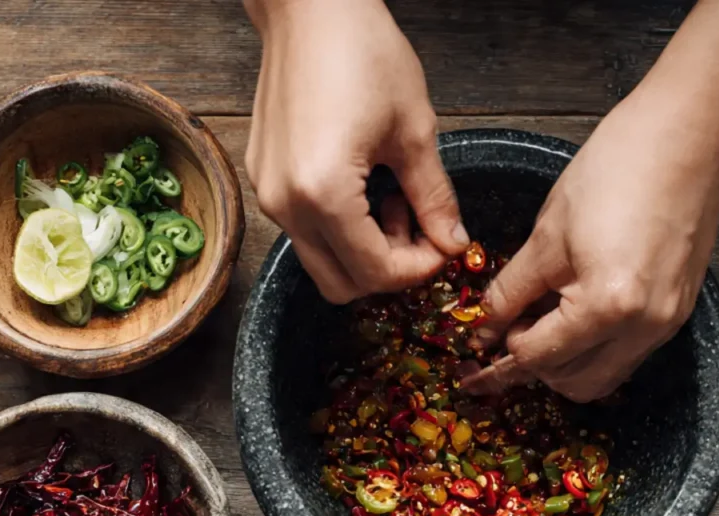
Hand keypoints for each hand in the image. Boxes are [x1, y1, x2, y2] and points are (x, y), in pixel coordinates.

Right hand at [244, 0, 468, 302]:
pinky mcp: (265, 183)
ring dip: (363, 254)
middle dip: (388, 270)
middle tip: (418, 230)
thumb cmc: (362, 52)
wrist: (308, 6)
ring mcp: (270, 196)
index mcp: (324, 194)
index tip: (444, 246)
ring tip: (390, 204)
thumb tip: (454, 244)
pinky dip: (340, 232)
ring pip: (322, 265)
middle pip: (342, 286)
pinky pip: (305, 234)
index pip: (376, 272)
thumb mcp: (416, 131)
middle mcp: (287, 205)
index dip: (418, 269)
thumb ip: (435, 199)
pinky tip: (363, 191)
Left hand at [463, 82, 718, 401]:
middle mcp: (642, 328)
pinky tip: (575, 318)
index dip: (502, 352)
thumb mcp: (548, 234)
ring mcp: (665, 325)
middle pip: (574, 383)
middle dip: (536, 367)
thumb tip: (485, 327)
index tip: (480, 344)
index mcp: (607, 307)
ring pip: (603, 378)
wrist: (690, 138)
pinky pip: (627, 355)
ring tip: (542, 328)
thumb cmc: (617, 170)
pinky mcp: (677, 313)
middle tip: (510, 335)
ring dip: (567, 365)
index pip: (539, 356)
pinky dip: (595, 349)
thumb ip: (512, 291)